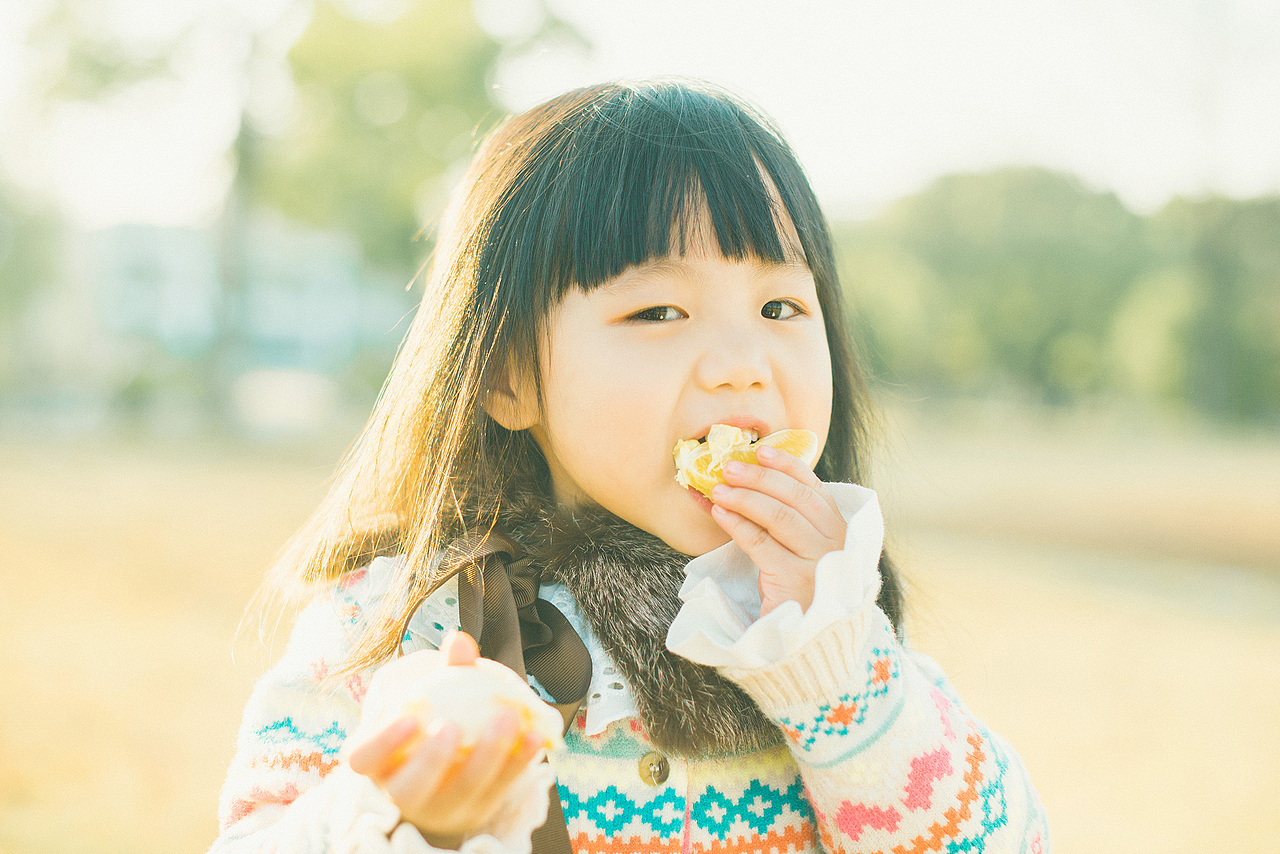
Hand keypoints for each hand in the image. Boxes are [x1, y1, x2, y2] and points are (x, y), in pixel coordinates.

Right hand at [348, 632, 544, 846]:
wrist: (450, 765)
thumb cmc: (430, 721)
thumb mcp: (430, 696)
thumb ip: (445, 671)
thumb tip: (459, 640)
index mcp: (378, 762)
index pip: (362, 758)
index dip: (381, 742)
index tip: (407, 717)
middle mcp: (403, 791)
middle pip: (409, 789)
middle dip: (431, 761)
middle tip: (452, 727)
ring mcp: (440, 807)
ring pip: (460, 791)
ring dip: (487, 757)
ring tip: (508, 720)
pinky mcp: (477, 809)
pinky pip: (500, 788)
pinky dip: (518, 761)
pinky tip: (535, 735)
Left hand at [709, 445, 846, 616]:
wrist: (807, 643)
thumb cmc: (799, 591)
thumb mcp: (802, 551)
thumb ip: (790, 520)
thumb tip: (749, 480)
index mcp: (839, 530)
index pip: (814, 488)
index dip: (787, 466)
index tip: (761, 451)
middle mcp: (835, 543)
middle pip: (795, 498)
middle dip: (759, 478)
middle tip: (728, 467)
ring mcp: (818, 562)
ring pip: (779, 517)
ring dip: (745, 498)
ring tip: (718, 489)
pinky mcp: (795, 581)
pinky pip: (761, 543)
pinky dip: (738, 524)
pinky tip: (720, 513)